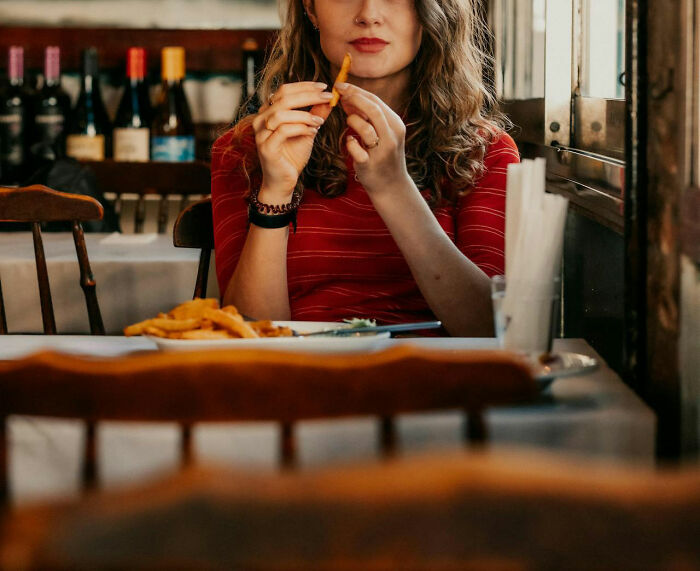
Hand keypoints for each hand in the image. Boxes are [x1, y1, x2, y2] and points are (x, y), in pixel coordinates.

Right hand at [252, 82, 332, 201]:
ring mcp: (261, 133)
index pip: (284, 90)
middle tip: (327, 97)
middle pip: (283, 98)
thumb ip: (315, 115)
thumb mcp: (308, 131)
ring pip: (281, 113)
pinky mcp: (266, 147)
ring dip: (305, 114)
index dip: (304, 86)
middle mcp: (261, 119)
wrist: (284, 181)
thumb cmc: (292, 156)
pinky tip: (313, 131)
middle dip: (308, 95)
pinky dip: (301, 128)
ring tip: (320, 121)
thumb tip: (329, 100)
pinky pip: (283, 131)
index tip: (324, 87)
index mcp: (268, 112)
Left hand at [335, 82, 411, 194]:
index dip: (357, 91)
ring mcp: (382, 152)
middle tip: (338, 93)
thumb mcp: (383, 133)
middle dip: (353, 98)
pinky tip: (351, 143)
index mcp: (396, 125)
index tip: (340, 85)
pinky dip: (350, 143)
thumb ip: (369, 117)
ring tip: (349, 123)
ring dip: (352, 121)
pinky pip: (355, 148)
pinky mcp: (370, 165)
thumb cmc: (383, 155)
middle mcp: (392, 136)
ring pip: (365, 128)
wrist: (391, 186)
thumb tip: (348, 97)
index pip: (376, 101)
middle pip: (373, 110)